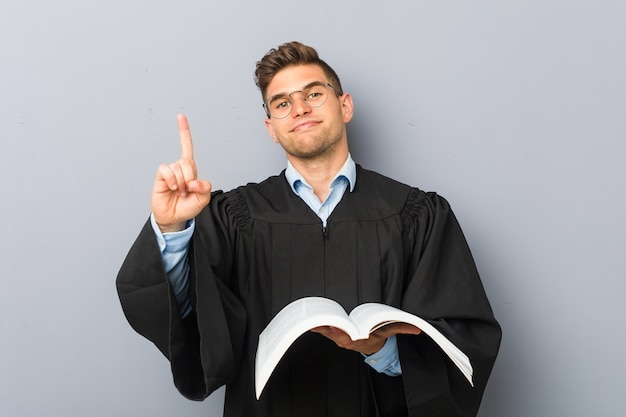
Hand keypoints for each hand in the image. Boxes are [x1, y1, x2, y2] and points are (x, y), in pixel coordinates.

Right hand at [151, 114, 211, 231]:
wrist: (174, 217)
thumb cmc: (187, 206)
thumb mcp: (203, 199)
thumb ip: (205, 189)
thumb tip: (196, 181)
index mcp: (190, 169)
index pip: (187, 147)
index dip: (183, 132)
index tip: (180, 116)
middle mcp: (179, 167)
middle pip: (187, 163)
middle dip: (190, 179)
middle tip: (187, 191)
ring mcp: (169, 171)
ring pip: (178, 168)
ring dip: (181, 183)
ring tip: (179, 192)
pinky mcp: (160, 176)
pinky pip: (166, 170)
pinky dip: (171, 180)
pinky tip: (171, 188)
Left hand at [311, 323, 421, 354]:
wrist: (370, 347)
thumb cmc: (377, 336)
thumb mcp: (388, 332)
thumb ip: (400, 328)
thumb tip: (417, 329)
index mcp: (357, 340)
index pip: (347, 335)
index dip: (341, 331)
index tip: (336, 325)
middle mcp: (345, 340)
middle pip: (332, 332)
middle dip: (325, 325)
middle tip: (317, 318)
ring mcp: (337, 338)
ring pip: (325, 332)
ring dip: (317, 324)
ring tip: (308, 316)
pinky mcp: (332, 334)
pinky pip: (322, 330)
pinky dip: (315, 325)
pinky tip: (307, 318)